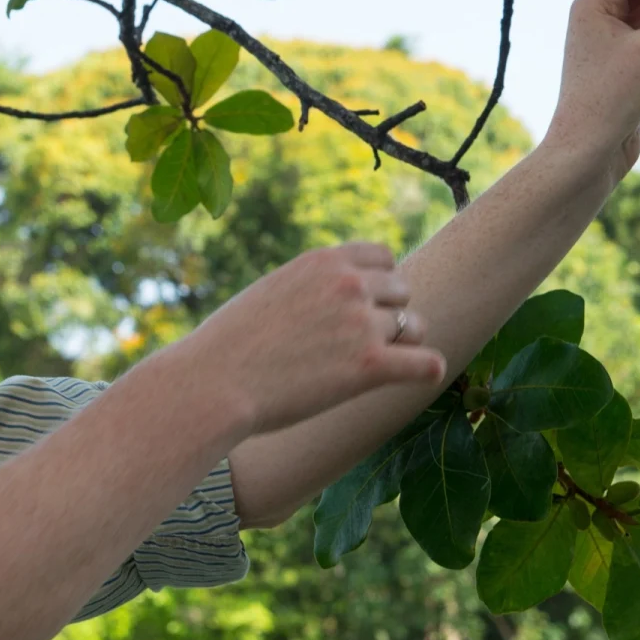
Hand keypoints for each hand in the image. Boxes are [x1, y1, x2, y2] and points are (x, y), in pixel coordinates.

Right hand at [171, 242, 447, 436]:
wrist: (212, 383)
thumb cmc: (229, 346)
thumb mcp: (271, 292)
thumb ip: (310, 287)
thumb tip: (338, 298)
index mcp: (323, 261)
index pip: (383, 257)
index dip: (379, 284)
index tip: (364, 309)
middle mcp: (348, 284)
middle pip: (402, 292)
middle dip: (389, 315)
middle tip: (363, 345)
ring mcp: (361, 323)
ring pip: (414, 327)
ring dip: (402, 344)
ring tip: (372, 365)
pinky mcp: (369, 366)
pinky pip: (425, 364)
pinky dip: (426, 370)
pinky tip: (422, 375)